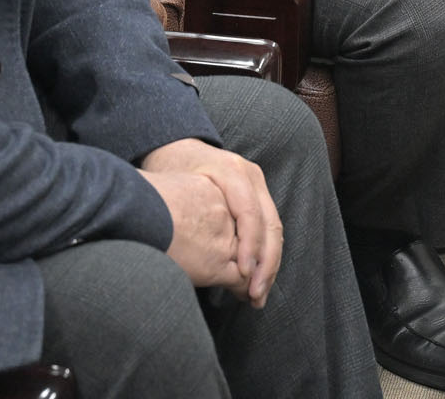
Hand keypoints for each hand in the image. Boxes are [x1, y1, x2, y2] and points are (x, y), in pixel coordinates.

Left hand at [141, 138, 281, 304]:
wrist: (177, 147)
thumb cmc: (170, 170)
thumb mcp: (175, 189)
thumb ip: (192, 217)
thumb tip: (203, 260)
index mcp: (232, 171)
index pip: (250, 214)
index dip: (249, 247)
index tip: (242, 276)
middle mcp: (251, 176)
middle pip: (269, 223)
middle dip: (266, 264)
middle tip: (255, 296)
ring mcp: (258, 184)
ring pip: (274, 229)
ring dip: (269, 265)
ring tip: (258, 295)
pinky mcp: (258, 195)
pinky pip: (268, 228)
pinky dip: (265, 255)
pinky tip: (258, 279)